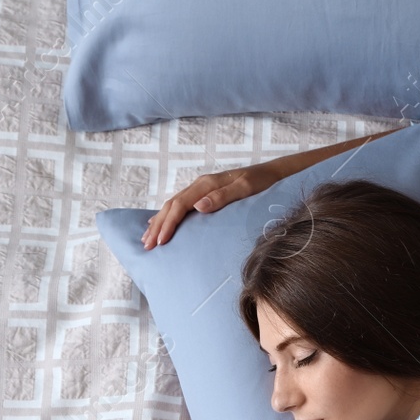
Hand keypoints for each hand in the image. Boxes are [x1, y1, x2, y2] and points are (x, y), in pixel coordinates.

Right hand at [142, 162, 281, 248]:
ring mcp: (202, 190)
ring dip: (159, 222)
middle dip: (157, 226)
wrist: (272, 174)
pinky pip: (181, 206)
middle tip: (147, 246)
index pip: (180, 205)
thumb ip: (223, 197)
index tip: (161, 241)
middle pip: (171, 206)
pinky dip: (167, 216)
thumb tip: (198, 206)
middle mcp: (200, 186)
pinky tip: (160, 224)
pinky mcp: (205, 194)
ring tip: (147, 238)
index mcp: (207, 185)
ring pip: (173, 206)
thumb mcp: (246, 189)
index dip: (168, 223)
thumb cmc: (262, 183)